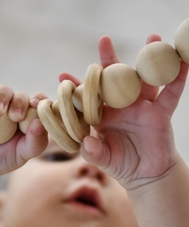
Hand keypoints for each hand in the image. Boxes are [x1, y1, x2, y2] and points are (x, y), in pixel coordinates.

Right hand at [0, 82, 47, 182]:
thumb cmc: (3, 158)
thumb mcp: (22, 155)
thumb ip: (36, 143)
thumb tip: (40, 124)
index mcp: (30, 118)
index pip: (40, 103)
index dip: (40, 100)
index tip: (35, 105)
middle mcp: (15, 107)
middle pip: (21, 96)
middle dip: (20, 103)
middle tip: (15, 117)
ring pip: (3, 90)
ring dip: (1, 98)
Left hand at [59, 35, 187, 189]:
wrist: (146, 175)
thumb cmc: (121, 164)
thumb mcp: (104, 160)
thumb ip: (93, 152)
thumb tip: (86, 142)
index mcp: (104, 116)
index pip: (89, 98)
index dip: (78, 87)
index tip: (63, 76)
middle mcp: (122, 107)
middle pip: (115, 80)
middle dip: (109, 61)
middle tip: (104, 40)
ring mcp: (142, 107)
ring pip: (145, 80)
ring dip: (148, 60)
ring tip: (152, 39)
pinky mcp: (161, 113)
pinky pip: (171, 94)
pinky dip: (177, 78)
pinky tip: (181, 61)